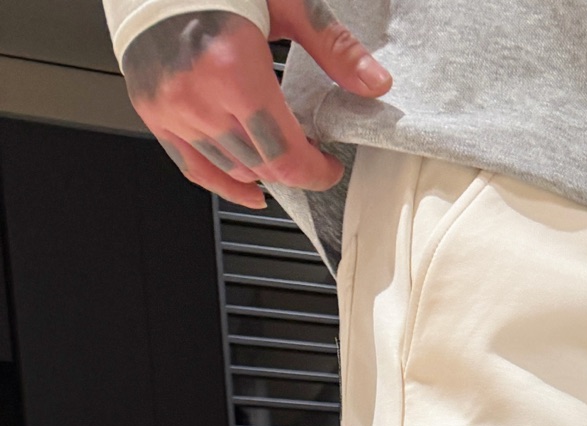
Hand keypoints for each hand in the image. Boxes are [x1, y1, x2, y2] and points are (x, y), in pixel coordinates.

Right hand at [121, 2, 390, 210]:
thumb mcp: (284, 1)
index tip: (329, 166)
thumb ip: (332, 46)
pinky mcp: (153, 111)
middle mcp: (196, 95)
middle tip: (311, 152)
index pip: (285, 154)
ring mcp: (170, 107)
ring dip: (263, 169)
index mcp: (231, 67)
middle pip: (261, 166)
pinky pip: (193, 168)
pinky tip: (250, 187)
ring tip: (280, 150)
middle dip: (294, 168)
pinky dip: (224, 183)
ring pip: (232, 170)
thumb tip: (374, 83)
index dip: (315, 171)